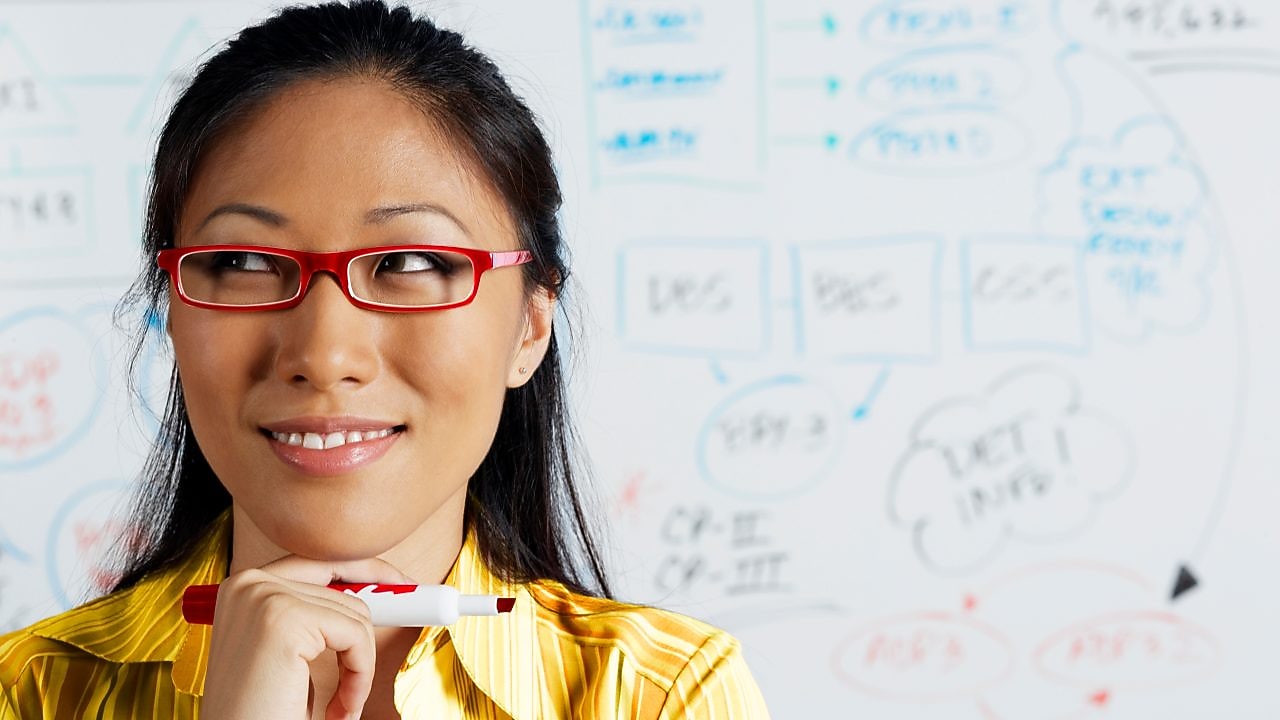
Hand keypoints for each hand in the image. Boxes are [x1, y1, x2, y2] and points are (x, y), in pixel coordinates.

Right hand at [199, 556, 413, 719]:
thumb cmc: (262, 711)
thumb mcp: (288, 654)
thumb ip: (315, 617)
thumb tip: (375, 586)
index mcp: (244, 587)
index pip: (319, 560)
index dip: (365, 570)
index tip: (401, 585)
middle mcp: (248, 583)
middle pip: (343, 584)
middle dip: (367, 630)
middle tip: (379, 655)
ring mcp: (264, 596)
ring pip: (355, 612)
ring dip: (359, 665)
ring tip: (340, 704)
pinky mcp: (284, 619)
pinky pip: (357, 634)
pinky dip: (360, 675)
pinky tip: (339, 708)